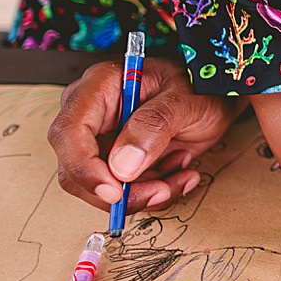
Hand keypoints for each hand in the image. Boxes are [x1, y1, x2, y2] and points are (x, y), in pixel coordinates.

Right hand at [47, 56, 238, 211]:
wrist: (212, 99)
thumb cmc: (198, 86)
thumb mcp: (185, 99)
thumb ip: (155, 125)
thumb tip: (122, 166)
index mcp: (100, 86)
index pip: (69, 132)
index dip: (85, 167)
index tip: (116, 191)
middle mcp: (92, 115)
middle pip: (76, 169)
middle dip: (121, 191)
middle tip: (162, 189)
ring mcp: (101, 141)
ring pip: (100, 189)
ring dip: (144, 193)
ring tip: (182, 168)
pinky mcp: (116, 163)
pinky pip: (122, 194)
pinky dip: (153, 192)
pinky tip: (178, 170)